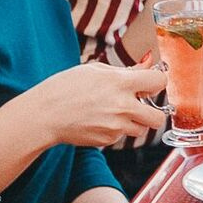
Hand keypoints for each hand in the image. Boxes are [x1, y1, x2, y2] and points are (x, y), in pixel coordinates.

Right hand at [25, 62, 166, 147]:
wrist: (44, 115)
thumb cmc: (65, 88)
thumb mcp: (95, 70)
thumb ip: (126, 70)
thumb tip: (147, 63)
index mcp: (120, 83)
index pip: (159, 81)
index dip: (157, 82)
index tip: (151, 83)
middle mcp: (122, 106)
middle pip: (158, 117)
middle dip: (153, 111)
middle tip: (140, 105)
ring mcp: (116, 126)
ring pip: (141, 129)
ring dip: (134, 122)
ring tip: (115, 112)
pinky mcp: (107, 140)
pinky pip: (122, 136)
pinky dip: (116, 130)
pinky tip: (100, 120)